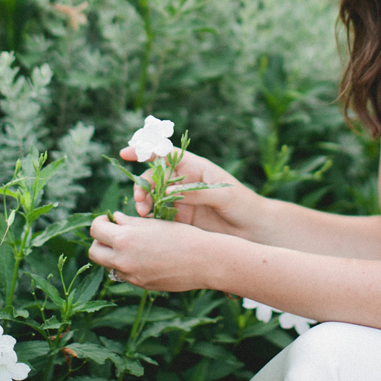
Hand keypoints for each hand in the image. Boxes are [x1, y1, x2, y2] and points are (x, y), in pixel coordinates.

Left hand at [89, 211, 214, 290]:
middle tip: (114, 233)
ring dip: (114, 254)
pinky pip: (125, 275)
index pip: (96, 230)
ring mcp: (131, 275)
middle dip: (101, 241)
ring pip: (109, 265)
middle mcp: (123, 259)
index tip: (109, 220)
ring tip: (131, 245)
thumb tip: (113, 219)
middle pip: (94, 252)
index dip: (101, 222)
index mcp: (125, 238)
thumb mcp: (153, 223)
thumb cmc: (182, 235)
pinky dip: (128, 265)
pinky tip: (145, 257)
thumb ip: (129, 222)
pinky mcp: (141, 285)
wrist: (204, 261)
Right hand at [119, 146, 265, 238]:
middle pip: (154, 177)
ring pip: (153, 197)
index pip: (166, 153)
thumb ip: (198, 193)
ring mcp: (181, 201)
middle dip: (142, 186)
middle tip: (140, 200)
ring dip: (144, 203)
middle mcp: (184, 182)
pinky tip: (148, 225)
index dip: (146, 150)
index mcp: (195, 168)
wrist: (254, 230)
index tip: (126, 153)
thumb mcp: (224, 195)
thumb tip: (172, 193)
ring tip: (143, 214)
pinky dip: (150, 219)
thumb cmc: (244, 205)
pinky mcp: (181, 220)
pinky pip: (160, 216)